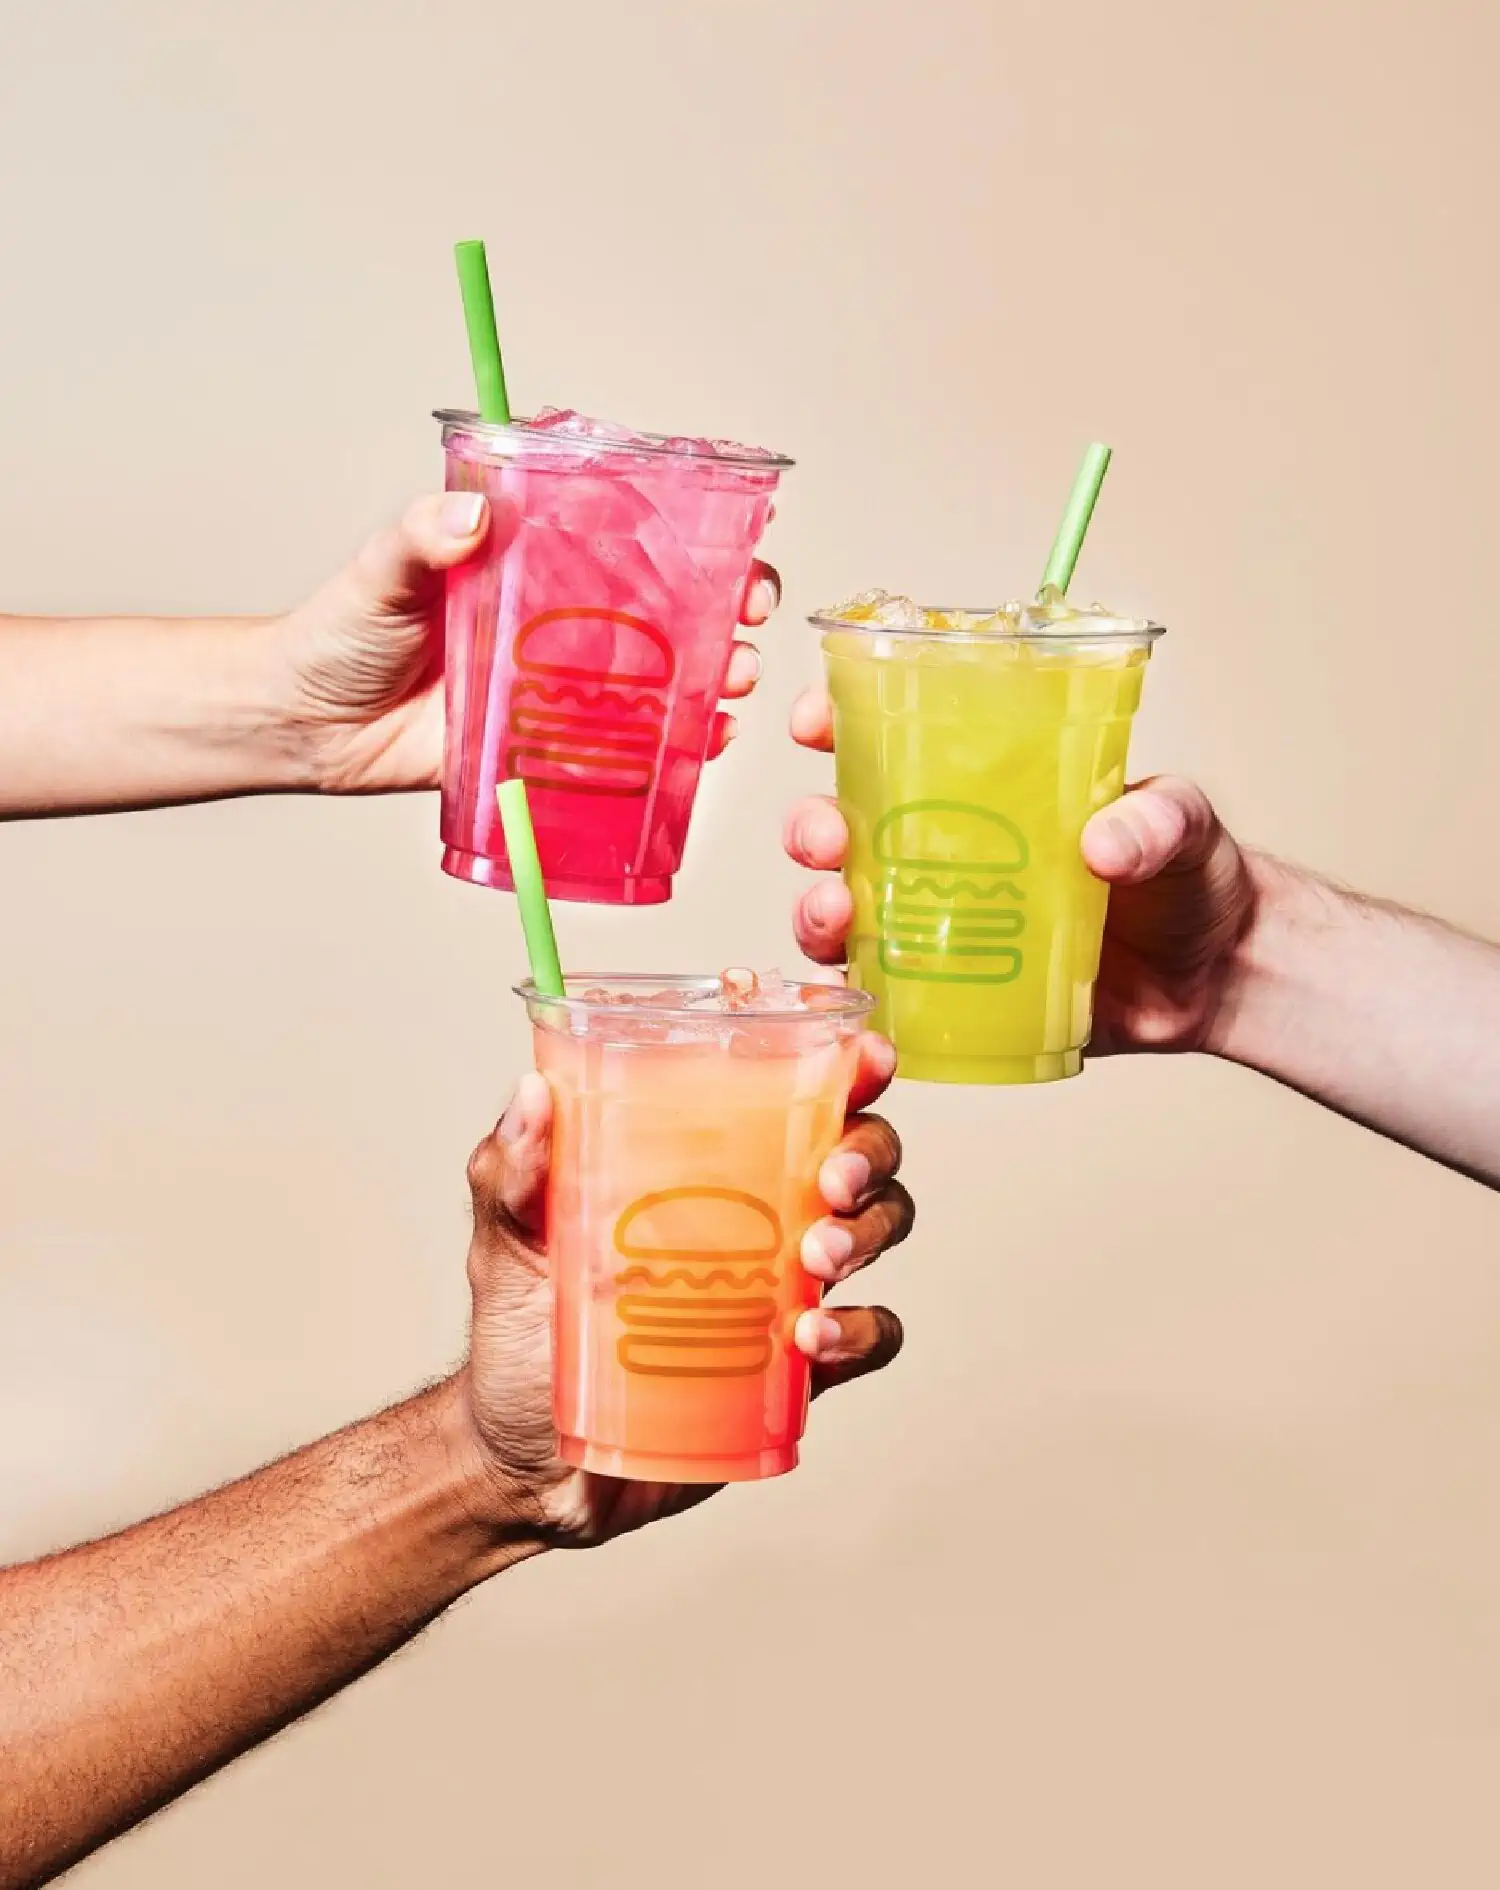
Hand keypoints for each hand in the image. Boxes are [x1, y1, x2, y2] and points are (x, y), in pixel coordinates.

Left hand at [273, 493, 781, 794]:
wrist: (304, 725)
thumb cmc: (339, 632)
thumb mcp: (382, 570)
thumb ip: (421, 537)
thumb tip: (470, 514)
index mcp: (533, 558)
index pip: (627, 532)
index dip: (690, 532)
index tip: (729, 537)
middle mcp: (562, 617)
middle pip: (667, 604)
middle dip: (725, 608)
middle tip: (746, 615)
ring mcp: (562, 684)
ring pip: (661, 675)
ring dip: (715, 676)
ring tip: (735, 680)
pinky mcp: (550, 746)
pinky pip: (625, 748)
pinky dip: (674, 746)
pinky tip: (707, 741)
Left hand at [452, 1034, 912, 1547]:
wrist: (528, 1461)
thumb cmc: (520, 1331)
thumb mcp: (505, 1236)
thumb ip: (512, 1168)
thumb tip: (532, 1093)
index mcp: (704, 1155)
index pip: (790, 1084)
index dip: (841, 1058)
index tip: (856, 1050)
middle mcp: (760, 1208)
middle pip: (859, 1149)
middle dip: (868, 1149)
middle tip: (832, 1178)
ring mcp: (784, 1286)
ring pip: (878, 1228)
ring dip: (869, 1232)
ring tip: (818, 1258)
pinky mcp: (796, 1368)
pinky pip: (867, 1337)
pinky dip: (860, 1330)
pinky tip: (813, 1337)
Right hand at [784, 683, 1255, 1056]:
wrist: (1220, 976)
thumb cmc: (1191, 876)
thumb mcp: (1183, 822)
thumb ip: (1156, 819)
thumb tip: (1102, 842)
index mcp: (980, 787)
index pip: (886, 742)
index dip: (833, 724)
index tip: (814, 719)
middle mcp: (942, 853)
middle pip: (840, 832)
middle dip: (810, 828)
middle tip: (828, 837)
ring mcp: (943, 927)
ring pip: (845, 916)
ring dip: (817, 913)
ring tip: (838, 914)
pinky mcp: (956, 996)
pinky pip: (887, 999)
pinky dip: (857, 1001)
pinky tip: (859, 1001)